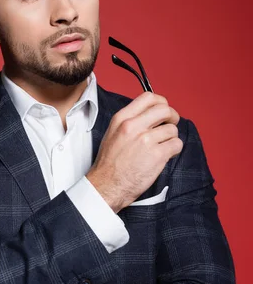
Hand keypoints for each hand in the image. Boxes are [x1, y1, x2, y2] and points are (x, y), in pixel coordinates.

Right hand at [86, 91, 182, 212]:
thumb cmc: (109, 163)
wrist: (107, 185)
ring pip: (172, 129)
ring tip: (163, 146)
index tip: (163, 110)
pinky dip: (174, 149)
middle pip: (165, 109)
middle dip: (172, 117)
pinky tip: (165, 155)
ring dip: (171, 137)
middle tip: (171, 125)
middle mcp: (133, 126)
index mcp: (122, 119)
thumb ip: (130, 121)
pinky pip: (176, 144)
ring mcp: (146, 140)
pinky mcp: (157, 155)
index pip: (148, 97)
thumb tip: (150, 115)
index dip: (161, 102)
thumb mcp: (113, 133)